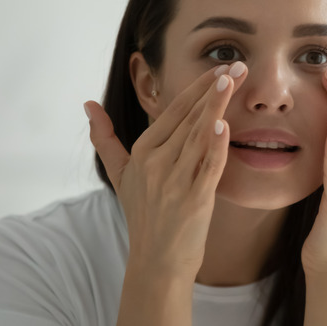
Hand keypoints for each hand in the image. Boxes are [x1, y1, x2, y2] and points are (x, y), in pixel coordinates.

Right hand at [84, 62, 247, 279]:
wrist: (157, 262)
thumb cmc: (143, 215)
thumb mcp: (119, 174)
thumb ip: (104, 138)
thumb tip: (87, 105)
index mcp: (143, 151)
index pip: (174, 111)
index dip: (198, 88)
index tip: (220, 68)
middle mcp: (157, 163)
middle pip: (189, 118)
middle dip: (214, 89)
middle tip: (239, 65)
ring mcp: (175, 181)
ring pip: (198, 136)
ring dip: (216, 107)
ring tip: (233, 81)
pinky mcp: (194, 200)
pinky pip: (207, 168)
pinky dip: (215, 147)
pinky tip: (224, 126)